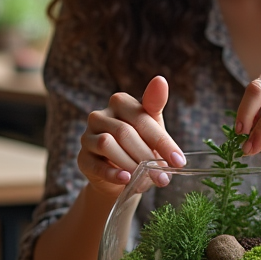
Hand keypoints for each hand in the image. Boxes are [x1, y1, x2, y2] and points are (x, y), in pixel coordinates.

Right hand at [78, 76, 185, 197]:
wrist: (122, 175)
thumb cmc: (141, 144)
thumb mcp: (152, 126)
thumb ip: (155, 104)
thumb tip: (160, 80)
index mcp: (120, 102)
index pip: (142, 119)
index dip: (162, 141)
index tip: (178, 160)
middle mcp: (100, 115)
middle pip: (124, 132)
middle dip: (148, 157)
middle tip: (164, 177)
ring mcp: (87, 136)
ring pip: (106, 144)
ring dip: (130, 164)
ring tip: (146, 179)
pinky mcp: (82, 157)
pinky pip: (95, 164)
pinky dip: (112, 173)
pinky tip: (126, 179)